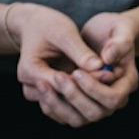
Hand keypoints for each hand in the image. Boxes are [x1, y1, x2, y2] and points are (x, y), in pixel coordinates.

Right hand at [11, 3, 133, 126]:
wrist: (35, 27)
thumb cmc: (48, 25)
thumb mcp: (64, 32)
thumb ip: (80, 51)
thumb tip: (100, 66)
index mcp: (29, 70)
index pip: (60, 83)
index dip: (87, 81)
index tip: (108, 73)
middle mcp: (30, 87)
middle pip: (62, 102)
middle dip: (87, 94)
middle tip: (108, 80)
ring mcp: (39, 95)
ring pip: (65, 113)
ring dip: (86, 103)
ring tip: (105, 88)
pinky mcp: (48, 98)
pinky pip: (66, 113)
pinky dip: (82, 105)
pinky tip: (100, 93)